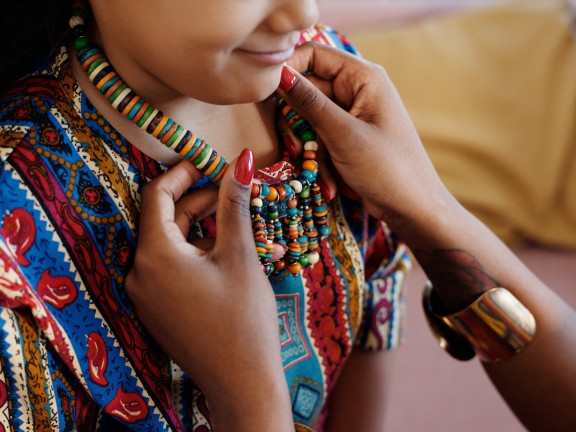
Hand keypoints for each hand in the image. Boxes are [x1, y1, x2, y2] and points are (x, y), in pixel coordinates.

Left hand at [125, 149, 292, 430]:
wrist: (242, 382)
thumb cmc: (244, 317)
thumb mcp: (240, 254)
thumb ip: (234, 203)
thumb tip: (242, 160)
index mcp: (154, 255)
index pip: (156, 196)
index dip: (181, 173)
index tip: (207, 162)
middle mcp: (140, 274)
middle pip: (164, 220)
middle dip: (197, 201)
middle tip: (232, 190)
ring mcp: (146, 295)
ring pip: (169, 245)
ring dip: (199, 227)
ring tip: (235, 221)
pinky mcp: (158, 310)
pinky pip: (170, 268)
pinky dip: (193, 252)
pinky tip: (224, 251)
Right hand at [278, 43, 456, 226]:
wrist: (411, 208)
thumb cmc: (388, 168)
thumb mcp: (344, 135)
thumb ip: (309, 102)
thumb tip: (279, 74)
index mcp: (363, 78)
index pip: (314, 54)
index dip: (288, 68)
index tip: (268, 92)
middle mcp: (355, 92)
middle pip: (306, 92)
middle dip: (299, 124)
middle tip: (300, 148)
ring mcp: (349, 117)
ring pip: (308, 121)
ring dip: (309, 148)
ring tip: (321, 171)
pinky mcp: (345, 139)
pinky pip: (318, 141)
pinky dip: (319, 161)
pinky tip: (331, 182)